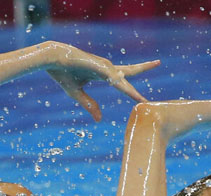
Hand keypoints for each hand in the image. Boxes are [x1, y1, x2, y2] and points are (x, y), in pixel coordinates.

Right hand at [45, 42, 159, 120]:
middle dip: (144, 67)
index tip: (144, 100)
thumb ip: (89, 105)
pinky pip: (109, 74)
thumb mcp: (77, 94)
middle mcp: (106, 68)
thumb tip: (100, 120)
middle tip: (158, 62)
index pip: (123, 83)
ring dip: (129, 90)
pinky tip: (121, 83)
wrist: (52, 60)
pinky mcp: (95, 64)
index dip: (132, 92)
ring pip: (120, 78)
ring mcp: (102, 65)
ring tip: (140, 99)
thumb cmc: (63, 74)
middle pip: (129, 70)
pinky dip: (117, 80)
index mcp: (103, 75)